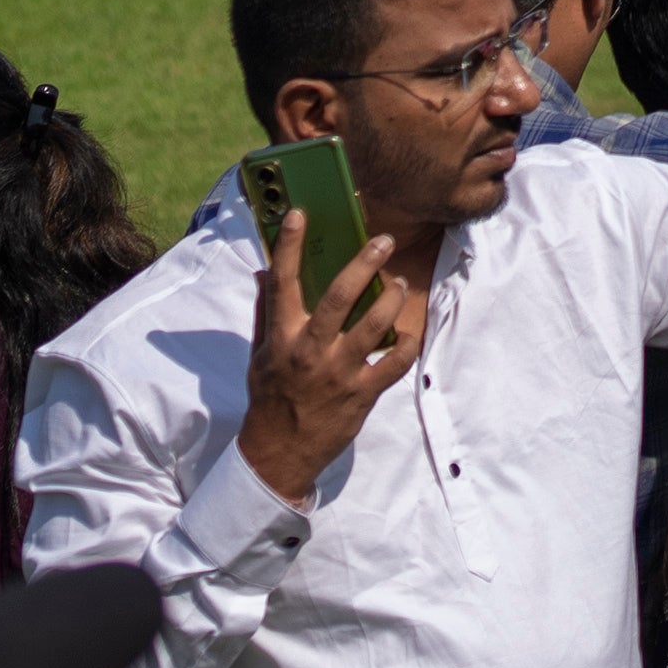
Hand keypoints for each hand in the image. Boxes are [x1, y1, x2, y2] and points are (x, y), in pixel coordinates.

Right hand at [236, 207, 427, 505]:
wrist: (280, 453)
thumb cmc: (270, 397)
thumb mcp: (259, 355)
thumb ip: (265, 312)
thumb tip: (263, 271)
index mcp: (281, 337)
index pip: (282, 283)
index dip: (289, 246)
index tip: (300, 214)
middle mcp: (310, 351)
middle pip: (339, 297)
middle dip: (364, 264)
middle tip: (383, 242)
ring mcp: (338, 372)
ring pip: (374, 326)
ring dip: (392, 299)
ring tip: (400, 284)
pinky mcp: (362, 394)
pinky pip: (395, 363)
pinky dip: (407, 344)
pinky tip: (408, 333)